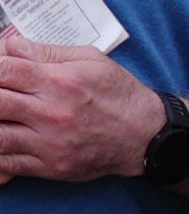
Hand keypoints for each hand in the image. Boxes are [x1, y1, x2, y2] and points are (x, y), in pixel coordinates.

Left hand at [0, 34, 167, 181]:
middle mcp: (52, 114)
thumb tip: (8, 47)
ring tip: (4, 117)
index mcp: (61, 82)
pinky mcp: (50, 167)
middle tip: (2, 95)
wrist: (148, 137)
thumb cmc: (119, 95)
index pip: (4, 69)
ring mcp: (50, 144)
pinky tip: (4, 140)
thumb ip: (46, 52)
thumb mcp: (91, 60)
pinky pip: (7, 163)